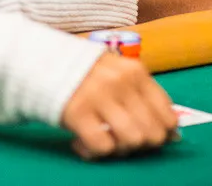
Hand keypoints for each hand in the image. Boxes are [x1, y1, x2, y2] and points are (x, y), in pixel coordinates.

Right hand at [60, 53, 177, 159]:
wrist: (37, 60)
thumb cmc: (83, 72)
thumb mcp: (116, 73)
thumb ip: (141, 96)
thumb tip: (174, 135)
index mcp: (135, 71)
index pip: (168, 116)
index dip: (161, 132)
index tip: (145, 134)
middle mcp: (120, 82)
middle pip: (153, 133)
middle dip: (140, 143)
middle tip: (120, 137)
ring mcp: (98, 96)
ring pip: (132, 140)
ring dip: (119, 148)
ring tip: (103, 138)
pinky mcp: (76, 112)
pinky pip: (103, 146)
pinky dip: (95, 151)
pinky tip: (82, 140)